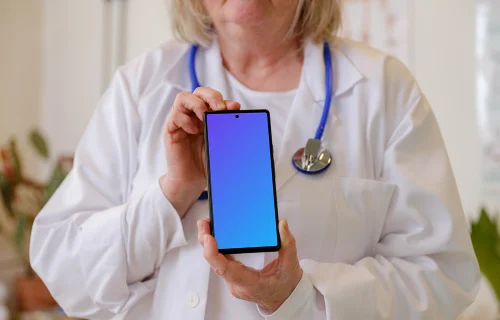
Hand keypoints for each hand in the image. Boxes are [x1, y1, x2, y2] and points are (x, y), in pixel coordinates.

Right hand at [160, 88, 239, 216]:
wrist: (192, 181)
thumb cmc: (207, 161)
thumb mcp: (221, 142)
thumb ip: (227, 125)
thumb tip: (235, 106)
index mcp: (207, 115)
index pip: (212, 97)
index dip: (221, 99)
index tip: (233, 109)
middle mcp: (193, 115)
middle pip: (198, 92)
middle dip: (211, 96)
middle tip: (219, 108)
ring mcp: (181, 121)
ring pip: (183, 98)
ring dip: (196, 104)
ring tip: (204, 116)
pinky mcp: (171, 130)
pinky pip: (174, 116)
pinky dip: (184, 119)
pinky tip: (193, 130)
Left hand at [197, 219, 302, 312]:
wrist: (284, 298)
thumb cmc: (286, 286)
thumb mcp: (291, 265)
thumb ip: (288, 243)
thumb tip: (282, 224)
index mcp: (250, 283)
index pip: (226, 270)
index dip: (213, 254)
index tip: (209, 237)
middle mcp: (237, 284)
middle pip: (216, 264)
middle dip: (206, 243)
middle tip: (204, 223)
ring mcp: (234, 281)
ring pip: (216, 263)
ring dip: (208, 244)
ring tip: (205, 224)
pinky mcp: (233, 275)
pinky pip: (220, 262)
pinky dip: (215, 248)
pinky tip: (213, 234)